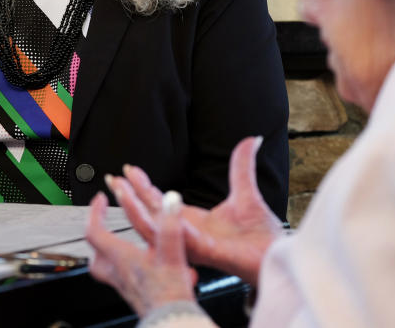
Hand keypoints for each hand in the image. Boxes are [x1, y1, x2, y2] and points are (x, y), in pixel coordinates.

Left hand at [86, 190, 198, 316]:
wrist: (172, 321)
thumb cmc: (168, 293)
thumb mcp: (172, 252)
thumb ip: (170, 224)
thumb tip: (171, 200)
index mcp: (121, 258)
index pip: (94, 231)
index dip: (95, 212)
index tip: (100, 200)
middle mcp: (118, 273)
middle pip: (94, 254)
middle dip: (97, 234)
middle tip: (104, 222)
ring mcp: (125, 285)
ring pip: (105, 269)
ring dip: (108, 253)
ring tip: (120, 243)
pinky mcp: (135, 295)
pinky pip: (122, 278)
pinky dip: (128, 267)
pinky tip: (146, 265)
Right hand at [107, 136, 284, 285]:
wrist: (280, 254)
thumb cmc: (262, 235)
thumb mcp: (246, 193)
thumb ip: (242, 166)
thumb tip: (250, 140)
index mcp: (194, 223)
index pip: (160, 203)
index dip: (143, 187)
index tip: (129, 170)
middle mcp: (189, 235)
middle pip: (150, 216)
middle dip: (129, 198)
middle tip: (114, 179)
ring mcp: (195, 245)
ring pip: (156, 230)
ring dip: (137, 210)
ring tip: (123, 192)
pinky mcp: (209, 252)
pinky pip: (182, 238)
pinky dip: (168, 223)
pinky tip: (160, 206)